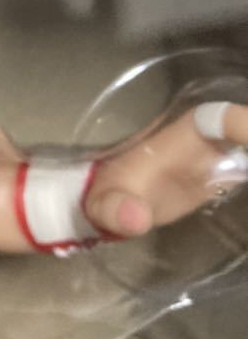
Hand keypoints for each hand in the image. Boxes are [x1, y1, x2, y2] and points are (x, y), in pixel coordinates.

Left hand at [84, 102, 247, 237]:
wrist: (110, 203)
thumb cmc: (108, 194)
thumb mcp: (104, 204)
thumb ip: (116, 209)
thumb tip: (134, 219)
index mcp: (180, 138)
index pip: (219, 119)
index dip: (243, 125)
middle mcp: (207, 143)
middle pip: (247, 132)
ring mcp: (220, 160)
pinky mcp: (226, 178)